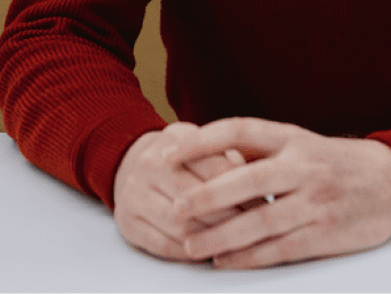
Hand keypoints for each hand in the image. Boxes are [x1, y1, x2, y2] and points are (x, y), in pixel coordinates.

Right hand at [113, 122, 251, 259]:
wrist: (133, 163)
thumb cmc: (183, 156)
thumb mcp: (204, 143)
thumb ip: (229, 157)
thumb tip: (259, 186)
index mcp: (174, 137)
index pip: (214, 166)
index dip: (242, 187)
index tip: (263, 200)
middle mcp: (149, 163)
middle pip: (196, 198)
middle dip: (230, 215)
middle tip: (255, 226)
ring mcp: (133, 194)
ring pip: (180, 225)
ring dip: (211, 237)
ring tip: (236, 241)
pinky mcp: (127, 223)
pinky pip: (163, 245)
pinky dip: (190, 252)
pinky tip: (209, 250)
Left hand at [168, 117, 390, 269]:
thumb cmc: (335, 162)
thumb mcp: (300, 143)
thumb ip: (260, 150)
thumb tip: (206, 156)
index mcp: (292, 136)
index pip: (240, 130)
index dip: (203, 140)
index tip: (169, 151)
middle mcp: (303, 164)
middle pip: (247, 179)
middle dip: (207, 196)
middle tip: (176, 209)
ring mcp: (315, 200)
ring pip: (259, 221)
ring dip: (221, 236)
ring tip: (190, 246)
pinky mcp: (325, 233)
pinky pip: (279, 248)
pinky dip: (248, 257)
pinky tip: (224, 260)